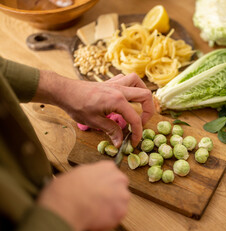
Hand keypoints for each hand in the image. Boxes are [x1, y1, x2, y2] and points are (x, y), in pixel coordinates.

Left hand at [34, 72, 154, 146]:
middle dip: (149, 111)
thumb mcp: (94, 122)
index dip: (138, 132)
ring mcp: (116, 83)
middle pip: (146, 95)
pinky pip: (127, 79)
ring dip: (143, 94)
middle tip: (141, 123)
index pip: (135, 118)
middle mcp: (120, 89)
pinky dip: (132, 87)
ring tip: (140, 106)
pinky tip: (127, 97)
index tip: (134, 142)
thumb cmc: (77, 105)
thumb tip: (120, 142)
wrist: (64, 91)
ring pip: (138, 82)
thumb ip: (111, 131)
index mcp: (117, 100)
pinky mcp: (111, 82)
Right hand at [37, 161, 129, 230]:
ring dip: (111, 206)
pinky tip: (97, 218)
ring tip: (96, 210)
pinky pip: (117, 216)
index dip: (104, 183)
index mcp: (108, 167)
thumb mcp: (76, 173)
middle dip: (111, 194)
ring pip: (120, 202)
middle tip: (98, 201)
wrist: (65, 208)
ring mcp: (122, 195)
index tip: (99, 189)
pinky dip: (109, 219)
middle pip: (120, 187)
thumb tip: (87, 180)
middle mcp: (119, 179)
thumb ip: (89, 175)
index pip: (112, 174)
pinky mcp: (121, 211)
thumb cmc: (65, 191)